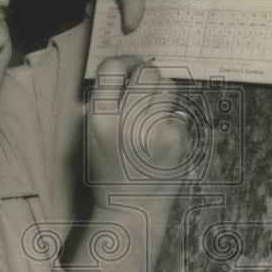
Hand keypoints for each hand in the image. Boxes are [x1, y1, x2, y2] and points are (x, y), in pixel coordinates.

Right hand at [88, 56, 192, 206]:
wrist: (130, 208)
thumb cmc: (110, 171)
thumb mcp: (93, 136)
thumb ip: (105, 103)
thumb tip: (128, 69)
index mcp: (100, 118)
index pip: (112, 67)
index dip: (123, 63)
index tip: (128, 69)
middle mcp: (127, 121)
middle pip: (147, 71)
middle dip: (146, 78)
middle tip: (143, 93)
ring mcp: (155, 130)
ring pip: (168, 85)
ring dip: (162, 94)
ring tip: (153, 115)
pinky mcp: (177, 139)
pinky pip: (179, 113)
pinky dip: (171, 121)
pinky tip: (161, 141)